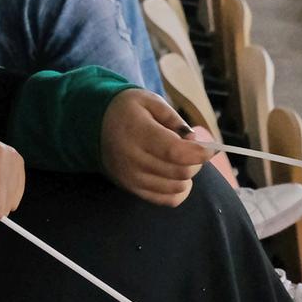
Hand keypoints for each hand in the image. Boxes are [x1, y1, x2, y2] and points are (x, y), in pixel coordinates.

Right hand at [99, 91, 209, 206]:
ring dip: (187, 176)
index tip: (210, 148)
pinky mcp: (131, 189)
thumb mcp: (149, 100)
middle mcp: (133, 158)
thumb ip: (175, 119)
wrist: (92, 124)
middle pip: (180, 172)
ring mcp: (131, 177)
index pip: (176, 152)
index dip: (199, 153)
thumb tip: (193, 142)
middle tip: (191, 149)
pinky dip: (179, 191)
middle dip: (195, 162)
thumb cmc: (126, 109)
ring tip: (179, 160)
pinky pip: (166, 200)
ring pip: (176, 188)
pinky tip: (175, 176)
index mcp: (137, 132)